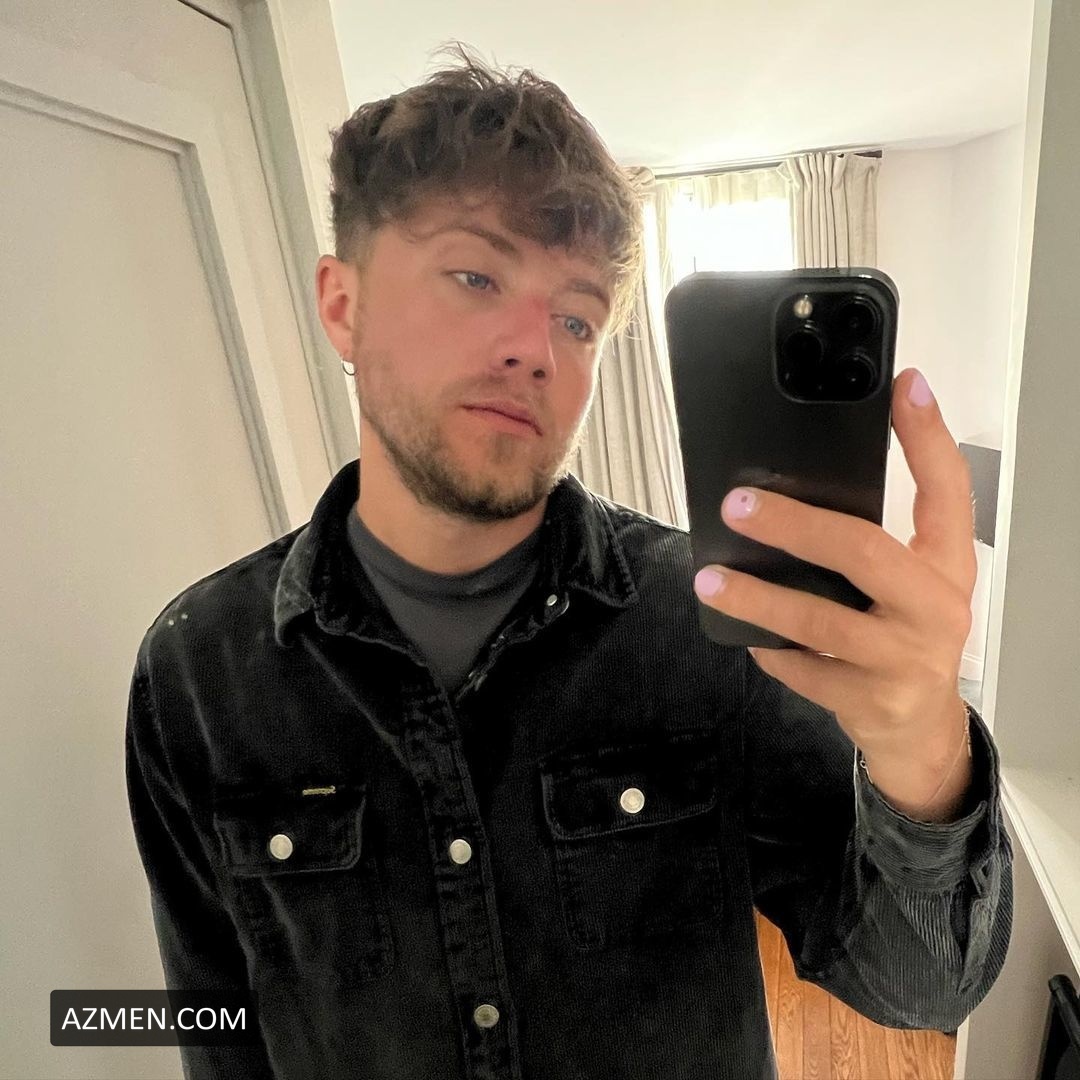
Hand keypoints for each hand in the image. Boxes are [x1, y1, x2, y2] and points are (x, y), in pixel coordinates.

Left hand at [693, 368, 976, 819]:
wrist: (922, 729)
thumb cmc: (906, 636)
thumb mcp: (910, 582)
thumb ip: (871, 538)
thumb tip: (792, 487)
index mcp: (946, 564)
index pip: (948, 489)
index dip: (926, 437)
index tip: (904, 385)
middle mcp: (935, 607)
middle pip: (864, 550)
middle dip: (794, 525)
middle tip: (739, 506)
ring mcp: (904, 658)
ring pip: (821, 620)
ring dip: (758, 597)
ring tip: (710, 579)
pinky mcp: (870, 701)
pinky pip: (803, 669)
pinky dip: (770, 652)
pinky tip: (745, 636)